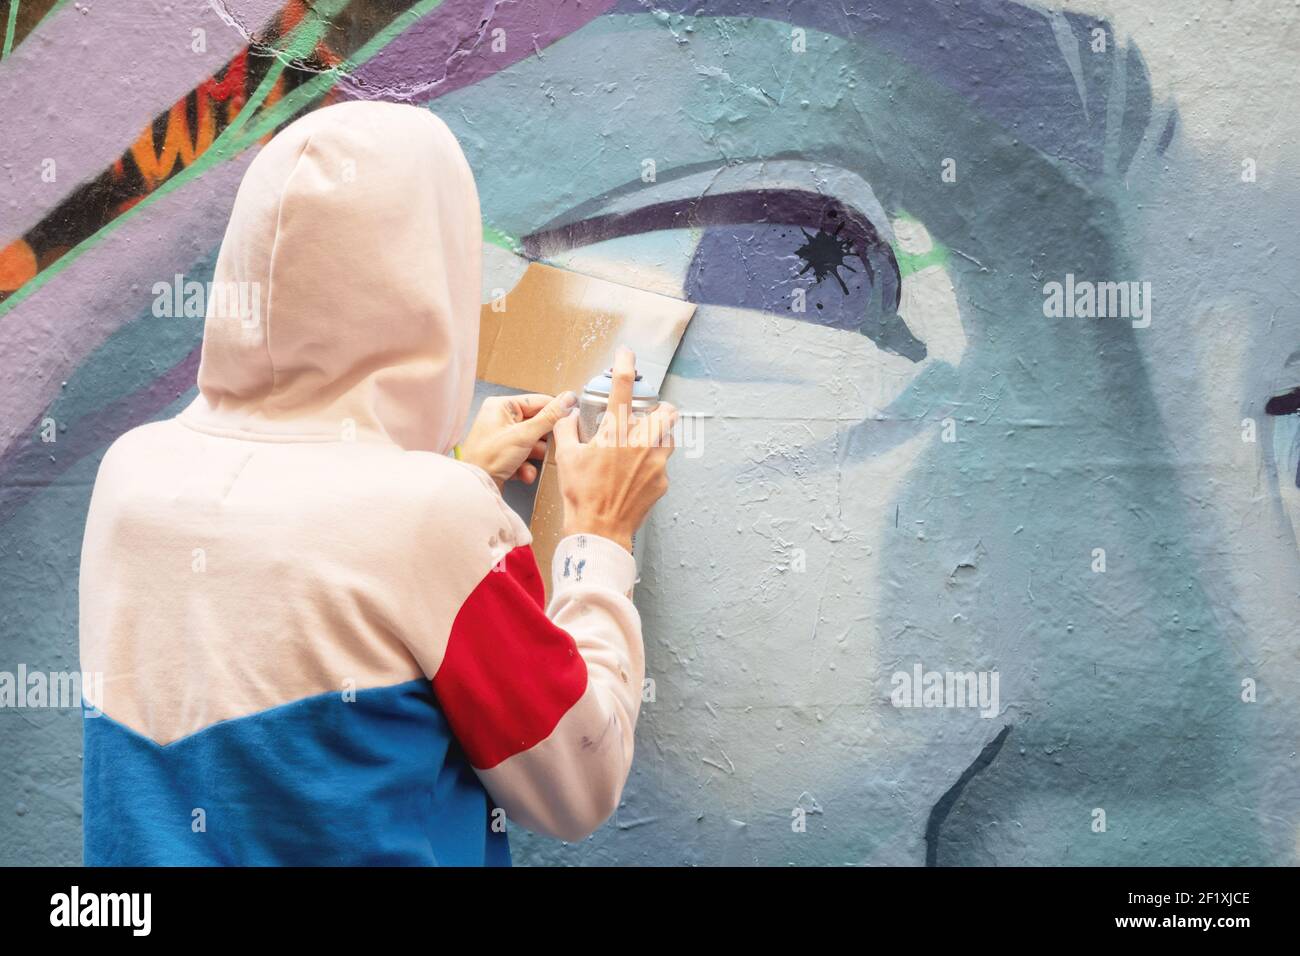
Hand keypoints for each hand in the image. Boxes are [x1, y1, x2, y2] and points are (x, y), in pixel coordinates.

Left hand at [459, 391, 576, 489]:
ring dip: (535, 456)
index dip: (555, 412)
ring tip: (532, 463)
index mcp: (502, 406)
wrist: (475, 487)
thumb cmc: (489, 458)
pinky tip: (523, 473)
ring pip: (532, 442)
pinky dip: (526, 466)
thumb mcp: (524, 435)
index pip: (538, 401)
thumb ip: (549, 417)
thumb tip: (568, 399)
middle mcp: (500, 419)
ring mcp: (502, 437)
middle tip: (552, 446)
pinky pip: (524, 455)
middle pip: (536, 423)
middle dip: (543, 440)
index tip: (572, 419)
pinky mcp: (503, 455)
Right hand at [553, 347, 676, 551]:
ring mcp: (655, 463)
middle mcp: (640, 443)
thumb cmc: (581, 495)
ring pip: (670, 438)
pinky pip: (663, 466)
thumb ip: (566, 429)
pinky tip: (637, 476)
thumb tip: (568, 415)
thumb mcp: (566, 457)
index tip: (626, 353)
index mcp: (614, 432)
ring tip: (645, 445)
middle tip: (651, 414)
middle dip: (663, 409)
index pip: (621, 389)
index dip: (624, 365)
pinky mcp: (662, 482)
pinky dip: (653, 466)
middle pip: (668, 412)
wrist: (599, 529)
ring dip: (661, 436)